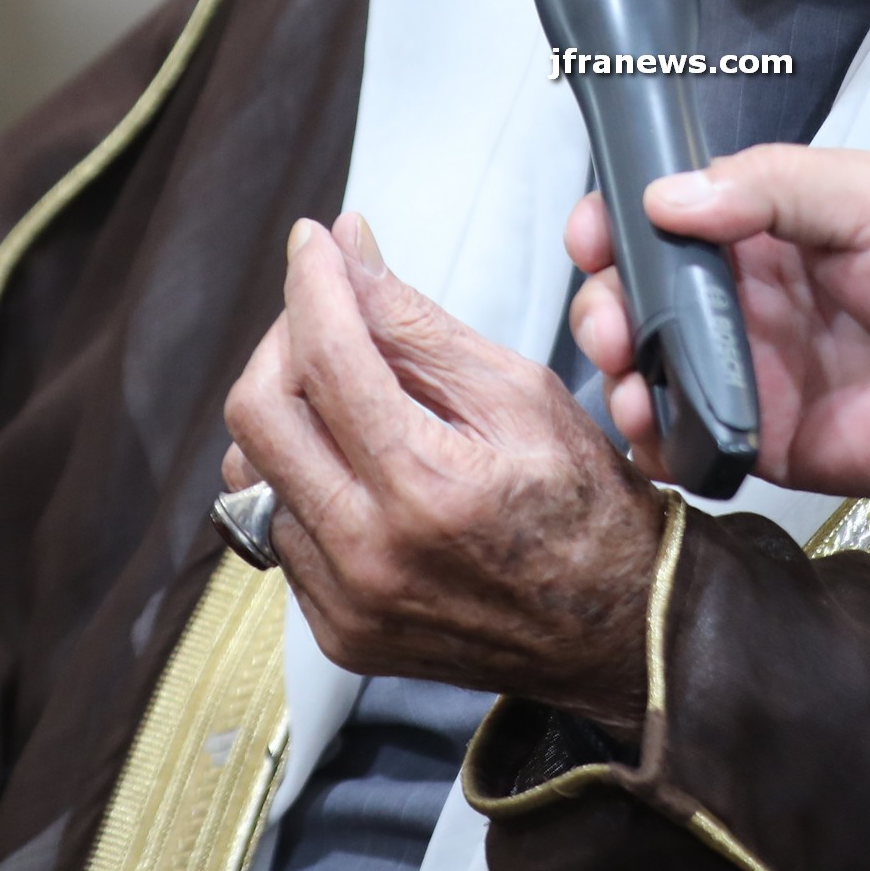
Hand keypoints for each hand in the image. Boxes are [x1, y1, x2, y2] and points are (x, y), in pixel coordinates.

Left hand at [222, 216, 663, 737]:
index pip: (327, 359)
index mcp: (427, 489)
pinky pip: (277, 528)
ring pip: (252, 471)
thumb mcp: (522, 393)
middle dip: (283, 338)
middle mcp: (370, 554)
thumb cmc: (587, 507)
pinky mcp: (337, 628)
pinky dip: (302, 474)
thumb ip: (420, 326)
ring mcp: (345, 602)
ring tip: (343, 386)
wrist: (617, 627)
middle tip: (327, 311)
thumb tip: (350, 254)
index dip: (313, 282)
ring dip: (285, 408)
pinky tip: (356, 458)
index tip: (313, 242)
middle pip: (258, 413)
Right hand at [565, 147, 869, 508]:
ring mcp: (752, 369)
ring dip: (621, 372)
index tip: (594, 232)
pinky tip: (658, 428)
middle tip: (617, 317)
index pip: (666, 218)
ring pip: (650, 370)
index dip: (617, 223)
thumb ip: (770, 187)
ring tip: (632, 372)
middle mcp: (748, 298)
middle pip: (640, 298)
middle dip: (608, 304)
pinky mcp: (766, 437)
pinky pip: (690, 442)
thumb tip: (672, 195)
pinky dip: (657, 442)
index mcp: (768, 227)